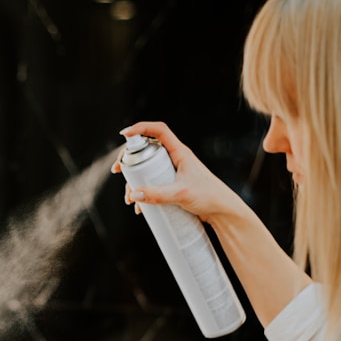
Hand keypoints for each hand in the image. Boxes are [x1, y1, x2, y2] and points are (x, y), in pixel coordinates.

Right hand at [113, 121, 237, 222]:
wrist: (222, 212)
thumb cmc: (209, 197)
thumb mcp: (180, 194)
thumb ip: (157, 195)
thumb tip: (134, 194)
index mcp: (179, 152)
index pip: (158, 131)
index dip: (141, 128)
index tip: (124, 135)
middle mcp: (175, 159)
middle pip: (147, 151)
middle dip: (130, 161)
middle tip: (118, 171)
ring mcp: (173, 173)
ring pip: (148, 170)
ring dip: (135, 181)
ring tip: (129, 198)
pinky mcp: (173, 186)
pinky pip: (153, 185)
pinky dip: (144, 193)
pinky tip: (140, 207)